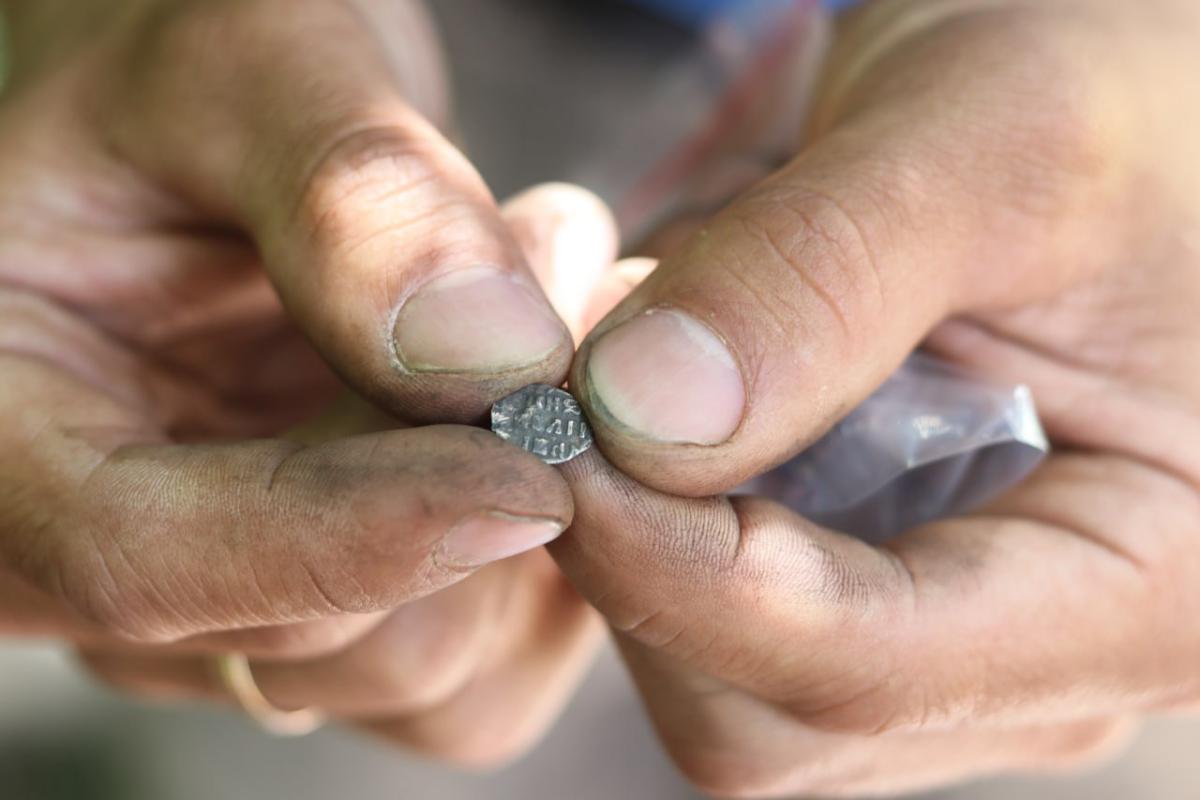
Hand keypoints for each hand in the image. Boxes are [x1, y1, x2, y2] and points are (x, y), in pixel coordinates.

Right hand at [0, 0, 610, 764]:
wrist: (214, 119)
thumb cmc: (182, 68)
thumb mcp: (238, 65)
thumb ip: (348, 194)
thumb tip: (498, 356)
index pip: (138, 561)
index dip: (351, 538)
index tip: (535, 478)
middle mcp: (97, 552)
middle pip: (318, 626)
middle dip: (477, 468)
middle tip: (567, 264)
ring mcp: (228, 587)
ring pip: (422, 647)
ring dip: (530, 478)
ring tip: (560, 276)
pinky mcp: (338, 588)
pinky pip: (478, 630)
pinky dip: (551, 519)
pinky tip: (555, 368)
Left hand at [557, 0, 1199, 794]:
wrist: (1132, 107)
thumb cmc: (1122, 98)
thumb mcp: (992, 140)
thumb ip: (821, 277)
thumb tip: (640, 412)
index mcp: (1146, 589)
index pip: (855, 666)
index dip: (670, 567)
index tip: (551, 434)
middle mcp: (1049, 659)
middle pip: (763, 699)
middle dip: (642, 544)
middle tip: (590, 371)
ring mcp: (961, 638)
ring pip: (722, 667)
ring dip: (645, 519)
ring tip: (666, 349)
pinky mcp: (887, 593)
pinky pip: (724, 610)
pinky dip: (666, 510)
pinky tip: (691, 391)